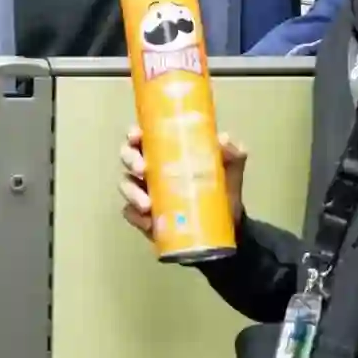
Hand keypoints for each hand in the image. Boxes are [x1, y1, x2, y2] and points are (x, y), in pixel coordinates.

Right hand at [119, 127, 246, 237]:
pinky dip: (136, 216)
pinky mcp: (143, 216)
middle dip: (131, 160)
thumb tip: (222, 140)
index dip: (134, 134)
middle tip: (142, 169)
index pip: (142, 136)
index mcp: (166, 150)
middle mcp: (150, 168)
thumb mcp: (232, 167)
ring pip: (125, 185)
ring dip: (132, 193)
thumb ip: (232, 153)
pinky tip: (148, 222)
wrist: (228, 224)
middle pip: (127, 157)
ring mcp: (143, 192)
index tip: (137, 137)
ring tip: (147, 205)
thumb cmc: (224, 187)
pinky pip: (130, 213)